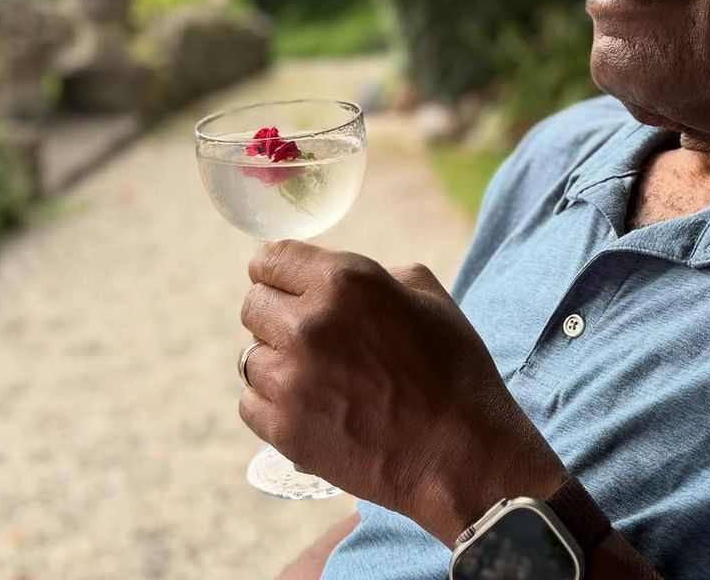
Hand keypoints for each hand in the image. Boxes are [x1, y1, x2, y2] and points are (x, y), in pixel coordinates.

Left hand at [239, 240, 568, 544]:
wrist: (460, 452)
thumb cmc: (453, 368)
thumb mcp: (428, 295)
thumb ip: (376, 274)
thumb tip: (337, 279)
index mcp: (345, 281)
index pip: (271, 258)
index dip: (275, 270)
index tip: (281, 283)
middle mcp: (309, 323)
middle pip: (253, 304)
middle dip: (276, 313)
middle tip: (307, 333)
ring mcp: (292, 378)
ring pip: (249, 355)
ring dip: (277, 359)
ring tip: (316, 374)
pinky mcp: (284, 428)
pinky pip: (250, 402)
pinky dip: (274, 402)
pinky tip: (311, 405)